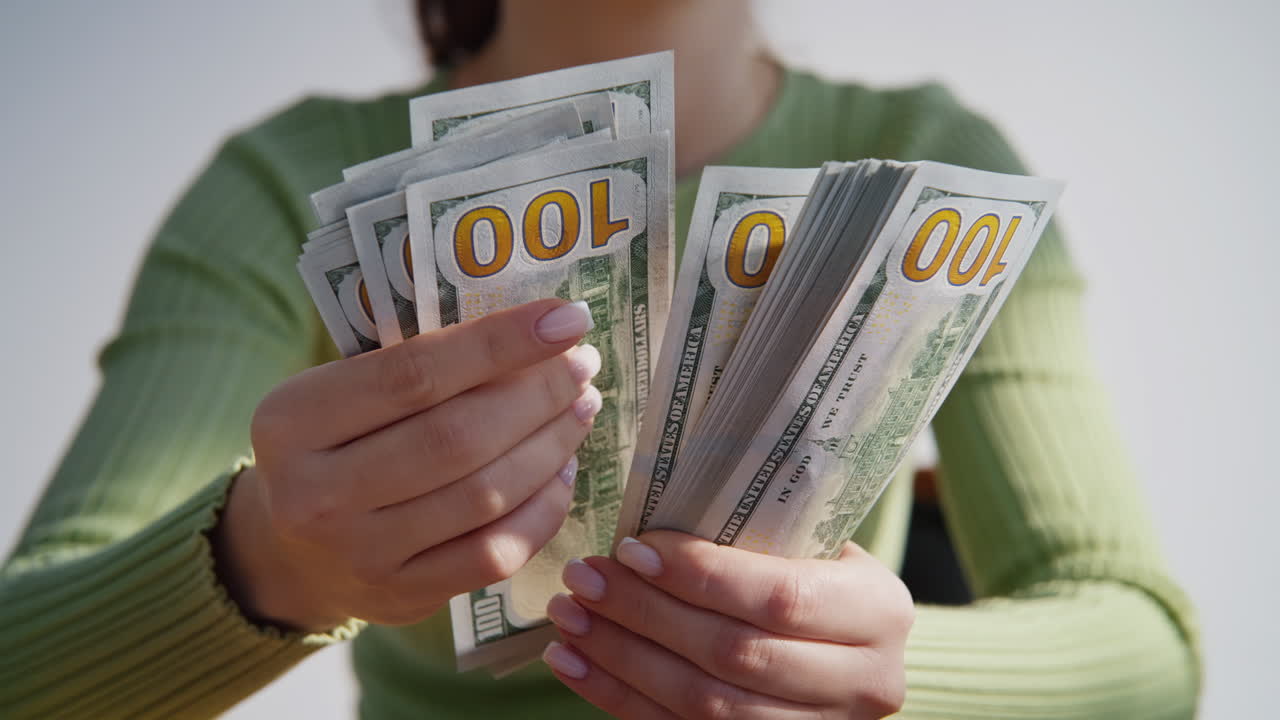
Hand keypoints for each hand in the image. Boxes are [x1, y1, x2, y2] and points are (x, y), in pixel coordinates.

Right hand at [212, 299, 601, 630]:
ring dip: (550, 446)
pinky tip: (562, 472)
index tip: (566, 319)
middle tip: (583, 366)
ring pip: (484, 496)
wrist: (289, 552)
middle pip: (457, 437)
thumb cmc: (337, 444)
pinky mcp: (401, 598)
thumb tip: (537, 330)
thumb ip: (416, 363)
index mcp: (291, 419)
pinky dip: (543, 509)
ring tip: (580, 410)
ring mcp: (359, 554)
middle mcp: (315, 493)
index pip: (414, 373)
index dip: (500, 343)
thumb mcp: (341, 392)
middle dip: (537, 395)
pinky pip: (494, 553)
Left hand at [542, 532, 913, 718]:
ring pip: (703, 704)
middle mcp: (862, 681)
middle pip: (734, 654)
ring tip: (569, 617)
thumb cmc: (822, 577)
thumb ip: (761, 533)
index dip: (700, 575)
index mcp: (878, 611)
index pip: (779, 596)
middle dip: (646, 614)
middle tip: (585, 578)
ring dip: (622, 659)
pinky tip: (575, 663)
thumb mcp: (819, 546)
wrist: (854, 653)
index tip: (633, 548)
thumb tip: (653, 504)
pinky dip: (619, 698)